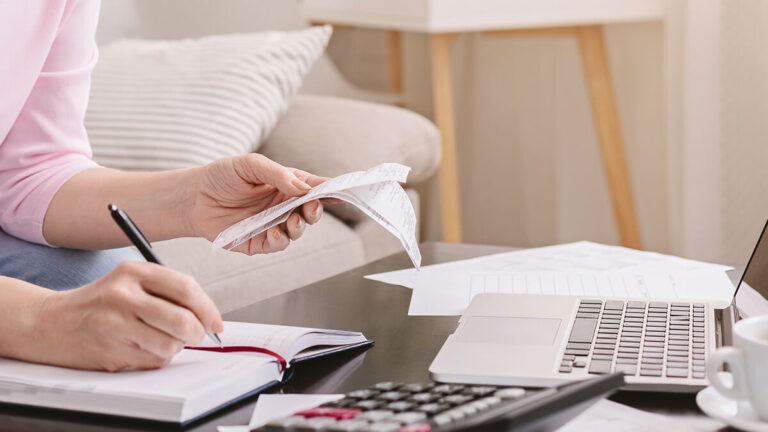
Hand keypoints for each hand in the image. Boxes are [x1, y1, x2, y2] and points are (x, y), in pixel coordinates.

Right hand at [32, 262, 222, 370]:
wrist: (50, 322)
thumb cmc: (100, 302)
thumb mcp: (130, 280)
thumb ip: (168, 290)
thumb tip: (209, 315)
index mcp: (133, 272)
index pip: (186, 288)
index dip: (208, 308)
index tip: (215, 322)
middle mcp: (123, 296)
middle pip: (182, 320)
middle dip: (197, 332)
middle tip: (196, 334)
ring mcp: (115, 325)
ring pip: (170, 345)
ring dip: (174, 347)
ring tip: (159, 338)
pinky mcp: (110, 351)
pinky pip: (153, 360)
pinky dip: (156, 358)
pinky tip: (141, 347)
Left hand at [190, 154, 326, 254]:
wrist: (193, 197)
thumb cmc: (222, 176)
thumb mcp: (250, 165)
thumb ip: (277, 174)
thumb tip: (304, 188)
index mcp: (287, 184)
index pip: (315, 187)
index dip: (331, 190)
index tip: (341, 193)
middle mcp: (284, 205)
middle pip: (311, 212)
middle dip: (315, 211)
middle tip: (311, 208)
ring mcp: (273, 224)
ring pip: (298, 231)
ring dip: (300, 227)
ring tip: (293, 221)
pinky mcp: (259, 242)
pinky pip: (277, 245)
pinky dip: (281, 240)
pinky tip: (275, 232)